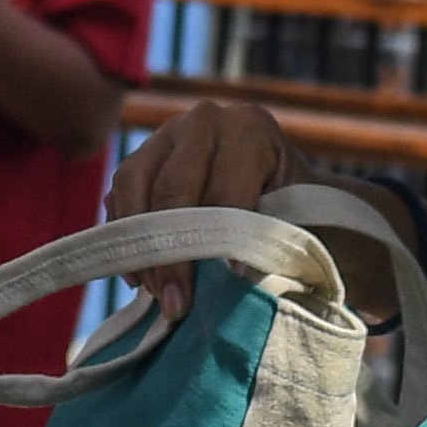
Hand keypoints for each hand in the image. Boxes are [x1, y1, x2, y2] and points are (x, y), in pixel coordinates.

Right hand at [103, 99, 301, 310]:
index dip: (219, 246)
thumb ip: (273, 247)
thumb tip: (231, 283)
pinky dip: (124, 237)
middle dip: (171, 254)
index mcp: (250, 127)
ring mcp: (167, 134)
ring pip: (134, 186)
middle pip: (172, 190)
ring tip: (157, 294)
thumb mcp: (305, 227)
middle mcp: (205, 120)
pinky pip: (118, 195)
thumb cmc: (308, 216)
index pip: (223, 193)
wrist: (296, 195)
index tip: (218, 290)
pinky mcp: (142, 157)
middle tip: (176, 306)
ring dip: (139, 246)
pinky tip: (141, 276)